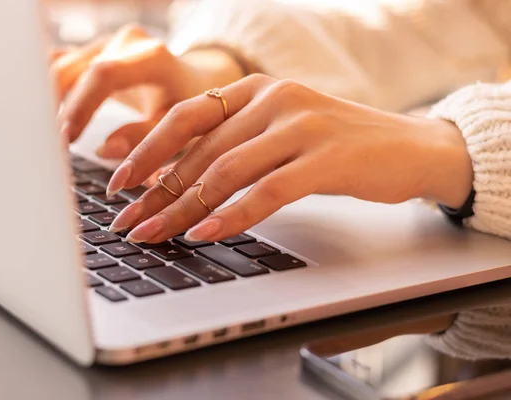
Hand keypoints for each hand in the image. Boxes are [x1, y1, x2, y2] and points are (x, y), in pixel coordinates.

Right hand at [54, 25, 243, 158]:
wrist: (194, 82)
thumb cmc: (188, 108)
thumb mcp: (176, 126)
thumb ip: (144, 139)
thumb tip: (104, 151)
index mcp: (151, 57)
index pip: (104, 74)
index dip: (81, 106)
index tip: (67, 138)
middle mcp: (125, 43)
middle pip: (76, 69)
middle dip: (57, 109)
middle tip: (50, 146)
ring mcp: (107, 44)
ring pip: (63, 67)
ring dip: (49, 102)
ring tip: (45, 137)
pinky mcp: (95, 52)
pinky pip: (64, 66)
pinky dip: (51, 90)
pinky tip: (43, 116)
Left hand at [104, 74, 472, 242]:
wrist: (409, 147)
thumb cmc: (337, 145)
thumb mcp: (279, 133)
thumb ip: (234, 146)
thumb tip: (174, 180)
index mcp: (255, 89)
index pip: (185, 118)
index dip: (145, 151)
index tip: (117, 183)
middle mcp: (273, 99)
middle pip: (199, 151)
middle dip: (155, 192)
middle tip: (126, 222)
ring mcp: (301, 126)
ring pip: (225, 172)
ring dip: (182, 209)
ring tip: (153, 235)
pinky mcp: (326, 159)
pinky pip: (266, 191)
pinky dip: (232, 216)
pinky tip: (206, 235)